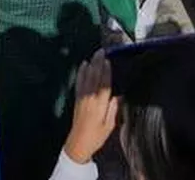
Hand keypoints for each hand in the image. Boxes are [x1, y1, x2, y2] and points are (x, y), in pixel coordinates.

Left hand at [63, 50, 118, 164]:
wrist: (78, 143)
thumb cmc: (97, 135)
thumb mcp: (110, 125)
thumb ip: (113, 109)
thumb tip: (117, 95)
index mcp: (100, 105)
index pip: (104, 85)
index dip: (106, 72)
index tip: (108, 60)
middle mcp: (90, 99)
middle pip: (94, 77)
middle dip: (98, 63)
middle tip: (102, 51)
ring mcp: (82, 98)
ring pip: (87, 77)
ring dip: (91, 64)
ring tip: (95, 54)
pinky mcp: (77, 99)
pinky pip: (79, 82)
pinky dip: (81, 72)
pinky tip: (84, 65)